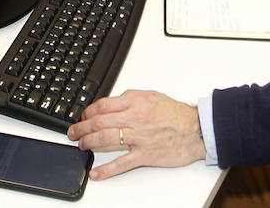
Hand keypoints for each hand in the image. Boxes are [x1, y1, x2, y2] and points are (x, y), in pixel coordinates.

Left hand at [68, 90, 205, 179]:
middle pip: (100, 122)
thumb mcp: (152, 97)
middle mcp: (135, 118)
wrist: (197, 129)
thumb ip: (132, 99)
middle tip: (73, 132)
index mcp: (136, 102)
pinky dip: (106, 169)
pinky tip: (96, 172)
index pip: (104, 105)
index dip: (89, 111)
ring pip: (106, 139)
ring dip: (89, 143)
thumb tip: (114, 103)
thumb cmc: (177, 114)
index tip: (83, 116)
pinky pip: (121, 163)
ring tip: (80, 146)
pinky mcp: (145, 155)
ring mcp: (139, 137)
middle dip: (82, 127)